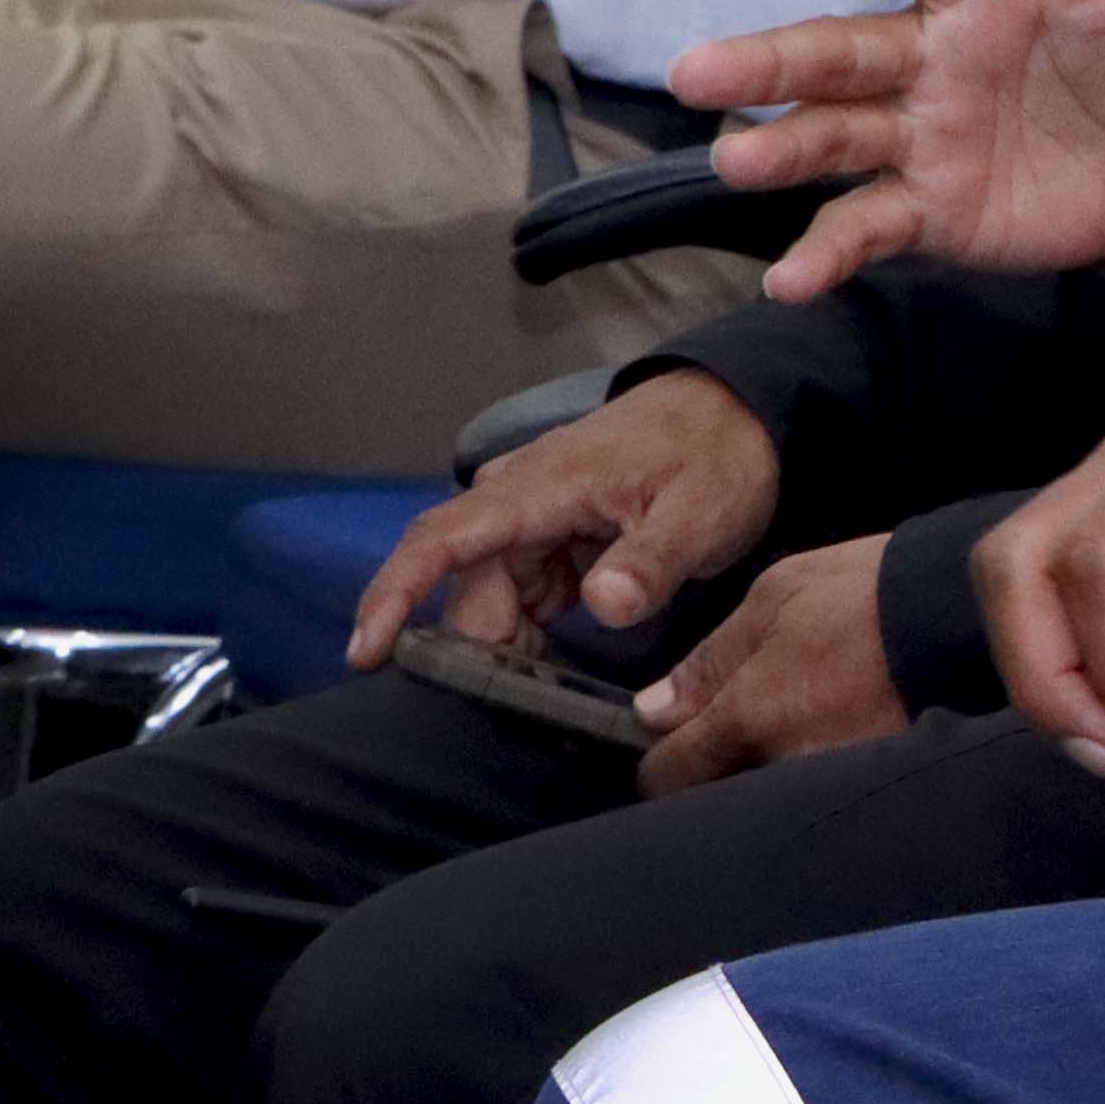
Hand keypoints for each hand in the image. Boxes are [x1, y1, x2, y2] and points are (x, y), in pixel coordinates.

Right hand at [343, 370, 786, 668]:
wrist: (738, 409)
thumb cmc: (717, 453)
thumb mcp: (702, 510)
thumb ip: (653, 559)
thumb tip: (604, 608)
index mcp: (542, 485)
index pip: (443, 536)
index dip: (394, 594)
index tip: (366, 652)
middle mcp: (521, 497)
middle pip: (468, 584)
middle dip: (482, 645)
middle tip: (528, 694)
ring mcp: (534, 516)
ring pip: (491, 594)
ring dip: (510, 640)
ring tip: (551, 678)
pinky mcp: (551, 534)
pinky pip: (518, 590)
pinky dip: (529, 627)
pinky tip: (555, 654)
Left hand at [625, 533, 901, 793]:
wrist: (965, 609)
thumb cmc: (869, 590)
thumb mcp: (777, 594)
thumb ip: (710, 658)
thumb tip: (654, 710)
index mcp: (751, 715)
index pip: (666, 777)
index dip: (663, 758)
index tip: (677, 737)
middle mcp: (785, 764)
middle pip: (717, 800)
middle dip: (716, 776)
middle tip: (742, 731)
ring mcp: (832, 786)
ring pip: (768, 803)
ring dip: (769, 776)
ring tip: (800, 732)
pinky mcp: (875, 788)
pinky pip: (821, 798)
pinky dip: (818, 781)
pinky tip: (836, 742)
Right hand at [669, 0, 1104, 300]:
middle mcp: (931, 53)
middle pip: (837, 49)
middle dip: (767, 60)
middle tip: (695, 72)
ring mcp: (925, 134)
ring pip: (836, 135)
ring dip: (782, 148)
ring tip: (732, 163)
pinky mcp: (936, 208)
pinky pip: (871, 226)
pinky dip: (830, 252)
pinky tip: (791, 278)